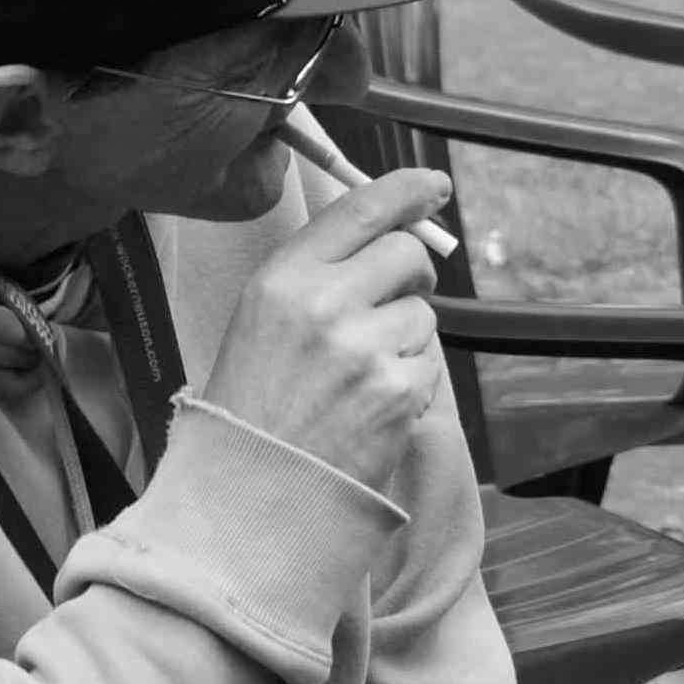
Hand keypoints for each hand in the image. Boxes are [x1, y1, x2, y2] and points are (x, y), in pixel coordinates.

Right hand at [199, 167, 455, 493]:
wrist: (249, 496)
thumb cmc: (255, 408)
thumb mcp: (263, 322)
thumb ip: (321, 275)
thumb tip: (396, 235)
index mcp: (282, 278)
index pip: (360, 209)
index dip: (407, 190)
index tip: (434, 186)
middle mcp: (323, 303)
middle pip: (406, 254)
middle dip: (412, 275)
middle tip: (391, 306)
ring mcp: (364, 348)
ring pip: (423, 315)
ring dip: (406, 341)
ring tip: (358, 381)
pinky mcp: (397, 392)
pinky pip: (430, 366)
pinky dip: (412, 385)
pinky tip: (371, 411)